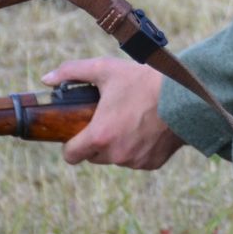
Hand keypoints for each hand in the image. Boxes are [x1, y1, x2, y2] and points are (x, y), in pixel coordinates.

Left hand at [42, 57, 183, 169]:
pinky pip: (137, 160)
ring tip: (130, 122)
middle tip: (108, 121)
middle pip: (94, 157)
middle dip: (97, 142)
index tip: (77, 135)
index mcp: (99, 136)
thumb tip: (46, 79)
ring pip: (116, 158)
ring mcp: (135, 161)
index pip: (71, 156)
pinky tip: (147, 130)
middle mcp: (115, 154)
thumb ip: (71, 72)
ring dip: (117, 146)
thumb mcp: (105, 70)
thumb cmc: (144, 81)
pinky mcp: (152, 163)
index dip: (71, 145)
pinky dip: (138, 149)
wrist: (187, 96)